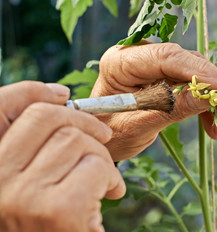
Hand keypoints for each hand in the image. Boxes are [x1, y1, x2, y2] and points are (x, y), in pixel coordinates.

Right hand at [0, 82, 124, 231]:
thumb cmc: (51, 221)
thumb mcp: (32, 181)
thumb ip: (38, 145)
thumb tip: (62, 95)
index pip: (2, 107)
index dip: (34, 93)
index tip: (65, 96)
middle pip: (49, 119)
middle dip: (85, 127)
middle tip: (103, 143)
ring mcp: (23, 195)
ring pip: (78, 141)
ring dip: (103, 159)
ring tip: (104, 182)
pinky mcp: (59, 209)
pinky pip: (97, 166)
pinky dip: (111, 177)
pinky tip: (109, 194)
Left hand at [91, 42, 216, 160]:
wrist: (103, 141)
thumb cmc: (110, 134)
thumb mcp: (139, 125)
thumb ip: (172, 109)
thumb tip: (210, 96)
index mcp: (122, 62)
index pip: (168, 57)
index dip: (200, 72)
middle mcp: (139, 57)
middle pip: (185, 65)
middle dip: (213, 89)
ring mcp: (152, 67)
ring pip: (193, 76)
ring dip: (214, 101)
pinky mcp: (162, 78)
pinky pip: (190, 88)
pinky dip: (204, 108)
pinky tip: (214, 128)